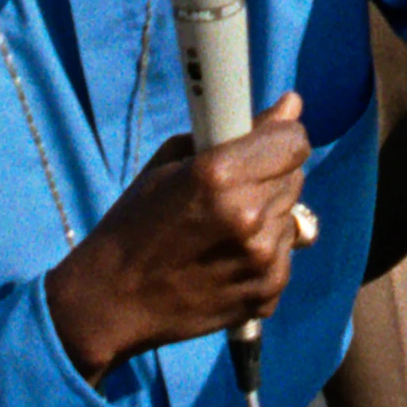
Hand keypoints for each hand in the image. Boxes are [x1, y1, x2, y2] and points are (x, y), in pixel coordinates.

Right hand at [44, 92, 309, 381]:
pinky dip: (263, 254)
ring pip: (291, 216)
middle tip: (233, 190)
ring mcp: (261, 259)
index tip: (268, 142)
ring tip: (223, 230)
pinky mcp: (268, 293)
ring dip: (268, 216)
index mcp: (220, 175)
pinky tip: (225, 260)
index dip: (281, 137)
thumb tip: (291, 104)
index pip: (294, 140)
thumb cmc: (134, 223)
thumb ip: (233, 131)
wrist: (112, 302)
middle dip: (271, 176)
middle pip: (294, 177)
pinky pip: (285, 255)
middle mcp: (248, 215)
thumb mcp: (169, 164)